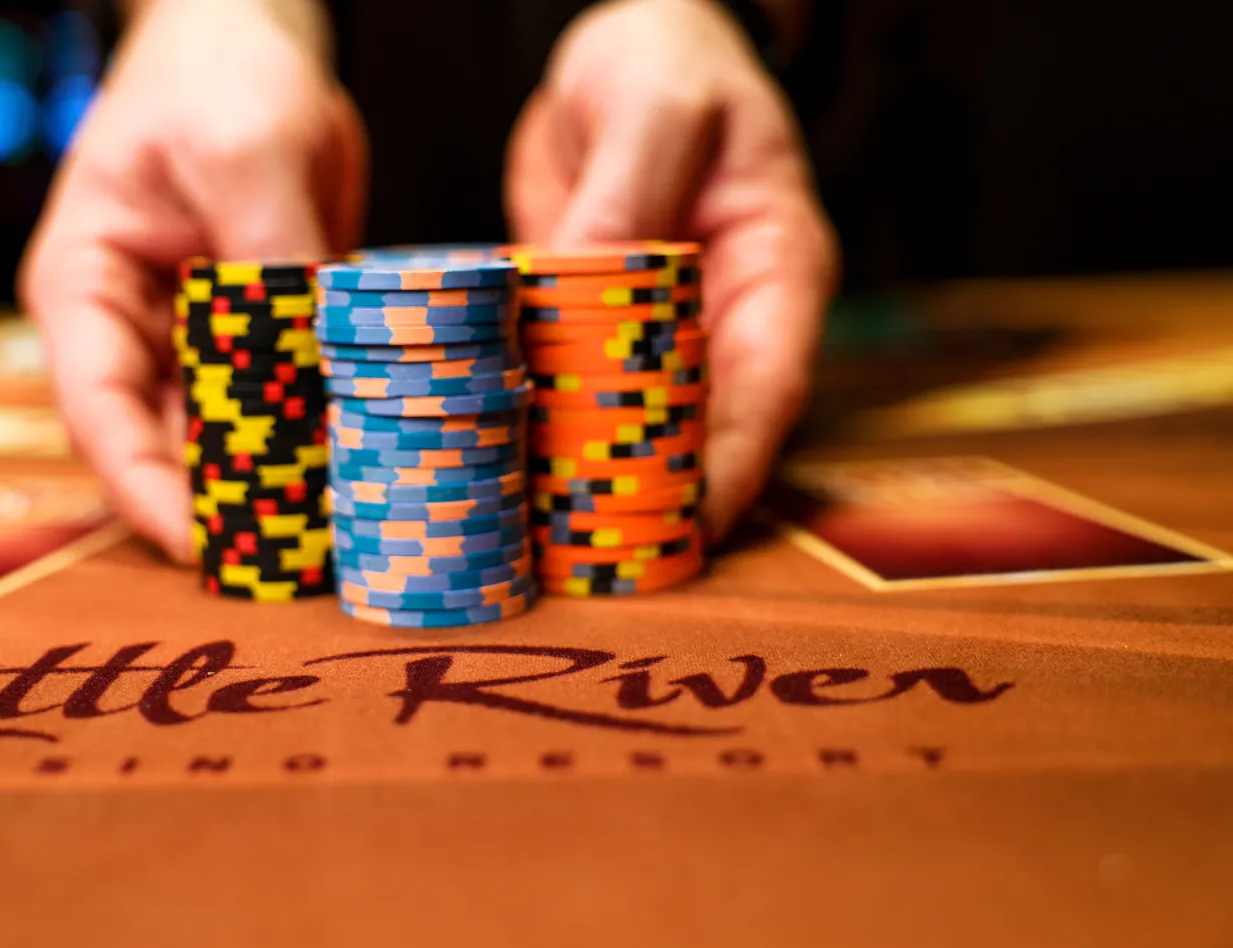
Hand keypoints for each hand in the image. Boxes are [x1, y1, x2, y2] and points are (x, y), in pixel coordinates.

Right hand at [20, 0, 365, 560]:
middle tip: (284, 561)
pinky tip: (357, 472)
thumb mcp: (239, 149)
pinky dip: (313, 436)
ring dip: (271, 482)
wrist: (250, 37)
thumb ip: (268, 250)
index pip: (96, 409)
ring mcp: (197, 335)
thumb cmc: (214, 76)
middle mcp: (134, 327)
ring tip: (329, 534)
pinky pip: (282, 401)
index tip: (195, 545)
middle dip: (215, 502)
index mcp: (86, 287)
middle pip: (160, 441)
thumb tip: (312, 353)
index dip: (140, 486)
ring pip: (225, 434)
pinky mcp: (260, 335)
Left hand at [506, 0, 837, 542]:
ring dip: (600, 478)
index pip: (768, 385)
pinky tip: (508, 472)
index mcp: (776, 267)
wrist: (627, 46)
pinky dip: (552, 429)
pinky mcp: (601, 327)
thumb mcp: (657, 105)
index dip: (736, 463)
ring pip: (641, 421)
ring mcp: (663, 326)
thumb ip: (629, 191)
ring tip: (551, 541)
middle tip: (606, 559)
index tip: (697, 528)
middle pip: (704, 425)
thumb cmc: (669, 58)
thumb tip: (583, 278)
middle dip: (661, 495)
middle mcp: (724, 312)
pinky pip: (582, 390)